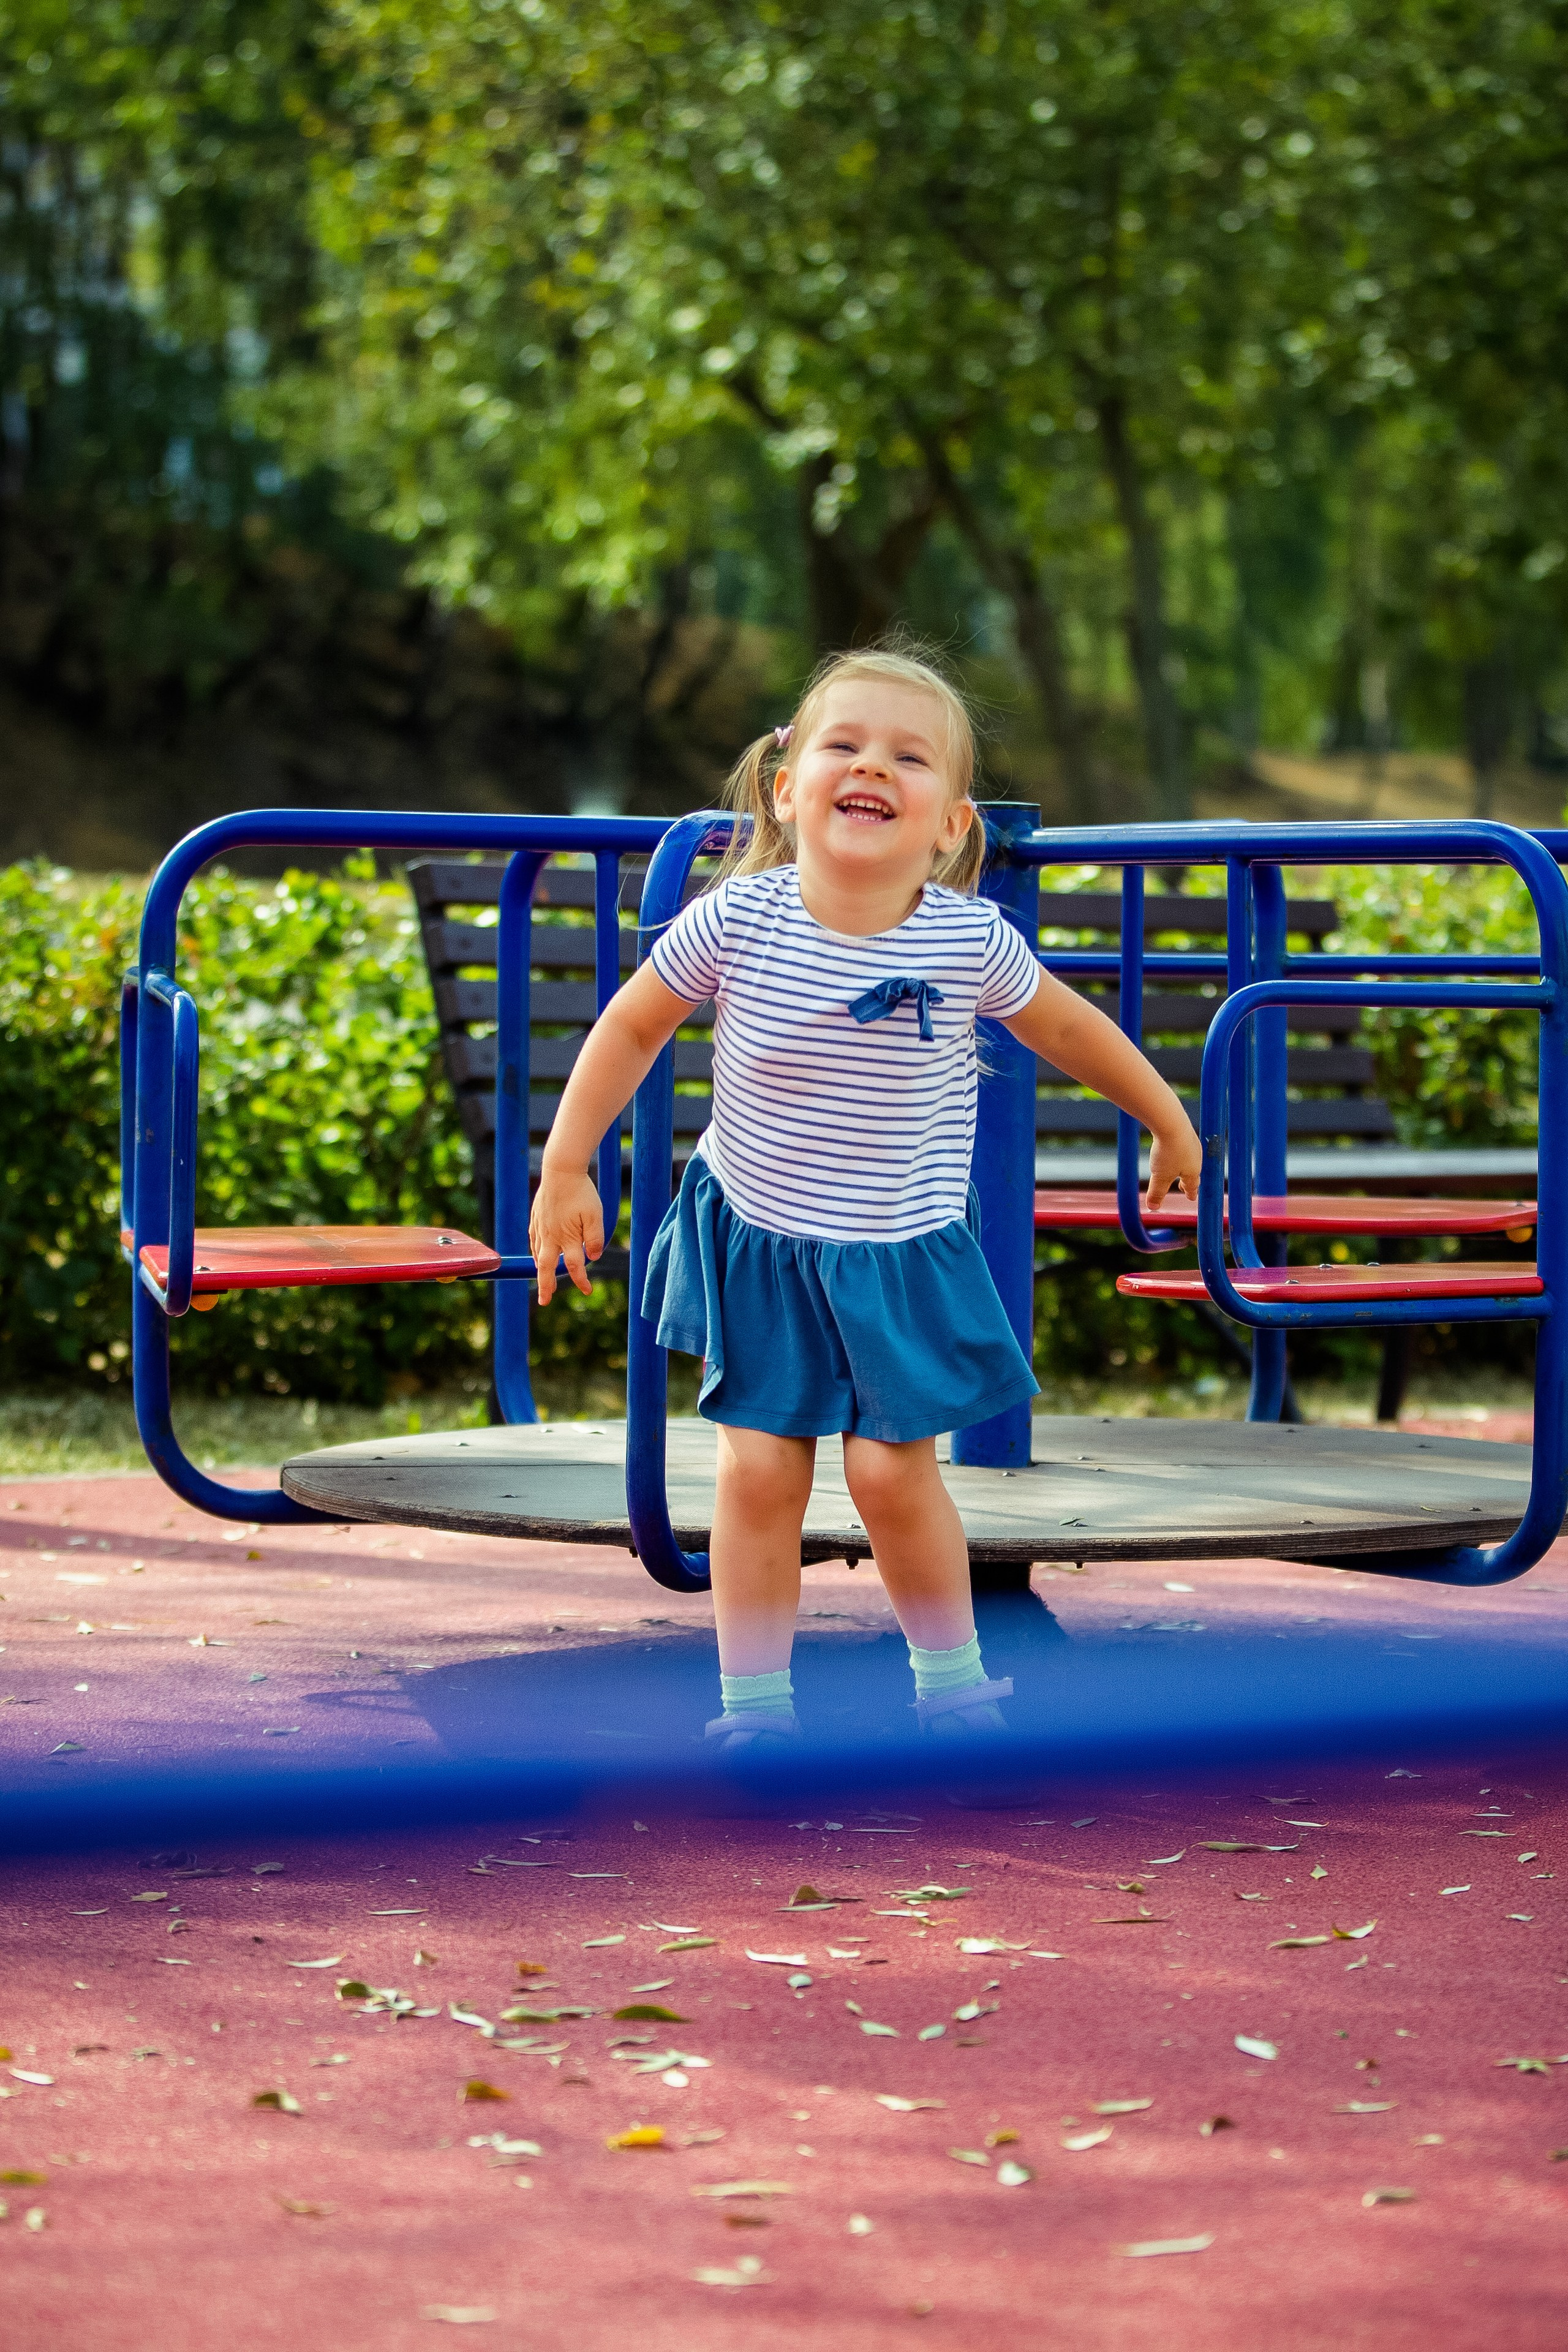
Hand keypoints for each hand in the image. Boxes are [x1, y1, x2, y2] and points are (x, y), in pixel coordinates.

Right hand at [529, 1170, 602, 1303]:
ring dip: (541, 1270)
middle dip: (545, 1286)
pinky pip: (533, 1241)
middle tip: (545, 1301)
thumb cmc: (581, 1191)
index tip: (587, 1291)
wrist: (560, 1170)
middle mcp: (551, 1236)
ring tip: (544, 1281)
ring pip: (538, 1254)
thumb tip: (593, 1258)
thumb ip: (594, 1238)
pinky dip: (535, 1252)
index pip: (574, 1266)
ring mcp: (541, 1227)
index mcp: (567, 1237)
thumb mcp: (596, 1214)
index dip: (581, 1280)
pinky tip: (538, 1255)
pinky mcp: (536, 1218)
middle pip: (546, 1267)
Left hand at [1144, 1114, 1202, 1215]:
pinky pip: (1183, 1144)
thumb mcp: (1160, 1176)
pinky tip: (1174, 1146)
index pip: (1192, 1185)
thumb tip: (1153, 1208)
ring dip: (1184, 1165)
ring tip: (1180, 1167)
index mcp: (1193, 1171)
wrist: (1171, 1121)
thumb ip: (1157, 1192)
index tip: (1191, 1197)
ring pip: (1189, 1157)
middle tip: (1185, 1186)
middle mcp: (1195, 1157)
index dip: (1190, 1192)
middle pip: (1193, 1171)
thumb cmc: (1168, 1151)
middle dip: (1188, 1180)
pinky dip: (1179, 1150)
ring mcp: (1191, 1142)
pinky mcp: (1184, 1130)